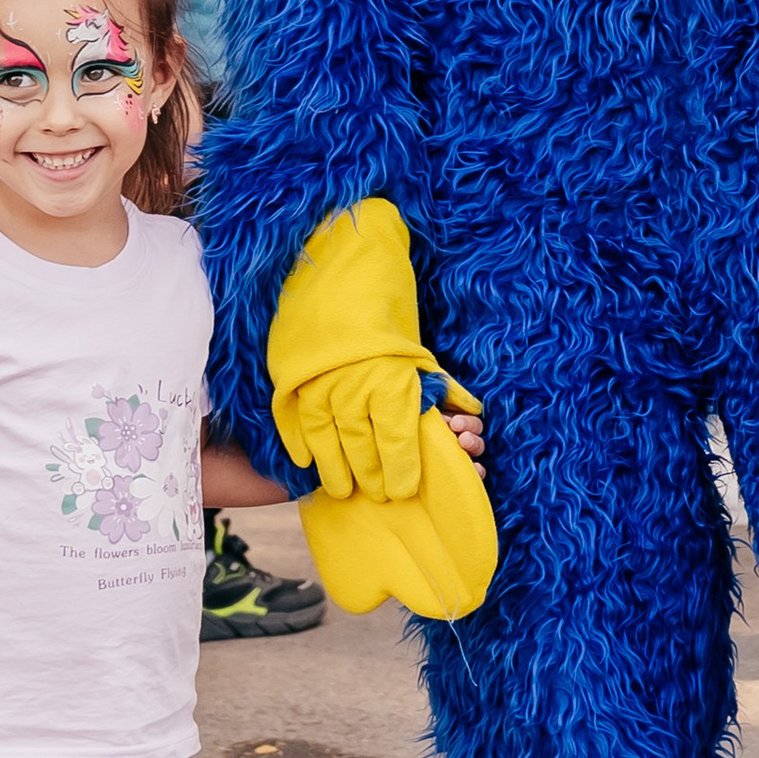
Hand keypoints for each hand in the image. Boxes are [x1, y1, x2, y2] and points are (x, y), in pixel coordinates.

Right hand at [267, 199, 481, 505]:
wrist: (335, 263)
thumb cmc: (383, 306)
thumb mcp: (416, 345)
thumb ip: (438, 385)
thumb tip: (469, 413)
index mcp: (389, 381)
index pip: (397, 441)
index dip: (402, 469)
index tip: (405, 489)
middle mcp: (352, 390)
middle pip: (362, 449)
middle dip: (373, 478)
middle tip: (378, 494)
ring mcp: (317, 387)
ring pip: (327, 444)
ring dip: (337, 471)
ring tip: (344, 490)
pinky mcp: (289, 381)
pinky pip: (293, 424)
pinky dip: (300, 447)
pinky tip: (306, 464)